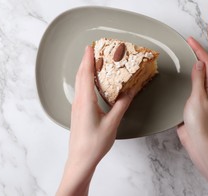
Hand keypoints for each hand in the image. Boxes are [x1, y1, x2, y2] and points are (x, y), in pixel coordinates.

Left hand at [57, 46, 135, 195]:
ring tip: (92, 61)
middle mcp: (79, 101)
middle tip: (93, 49)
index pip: (86, 75)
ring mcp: (77, 106)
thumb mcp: (112, 123)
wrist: (80, 159)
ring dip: (85, 69)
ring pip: (79, 82)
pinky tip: (91, 81)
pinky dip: (85, 80)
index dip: (88, 59)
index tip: (91, 47)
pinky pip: (80, 90)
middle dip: (86, 60)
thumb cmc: (95, 144)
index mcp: (86, 101)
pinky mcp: (78, 111)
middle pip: (80, 75)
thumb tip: (130, 91)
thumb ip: (121, 105)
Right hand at [177, 38, 207, 195]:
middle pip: (204, 65)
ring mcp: (202, 94)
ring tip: (184, 53)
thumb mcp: (197, 97)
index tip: (189, 40)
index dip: (198, 49)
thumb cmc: (199, 121)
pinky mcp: (195, 100)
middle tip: (187, 43)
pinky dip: (188, 73)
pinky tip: (181, 73)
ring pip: (199, 73)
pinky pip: (193, 82)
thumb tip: (199, 63)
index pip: (206, 62)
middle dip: (197, 52)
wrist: (198, 140)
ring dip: (193, 62)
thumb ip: (198, 79)